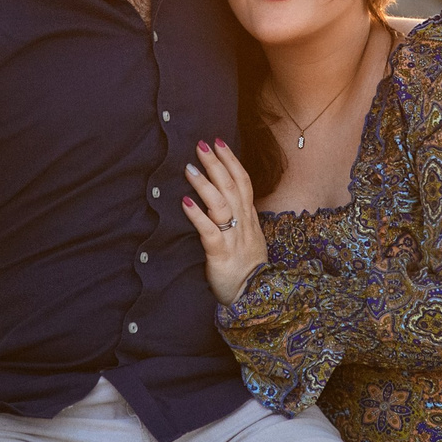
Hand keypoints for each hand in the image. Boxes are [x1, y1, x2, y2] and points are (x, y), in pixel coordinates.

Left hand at [179, 138, 265, 304]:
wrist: (255, 298)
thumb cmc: (247, 269)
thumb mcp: (249, 238)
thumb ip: (239, 218)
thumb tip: (224, 198)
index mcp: (250, 219)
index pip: (243, 182)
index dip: (231, 161)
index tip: (219, 142)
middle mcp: (244, 224)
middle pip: (232, 186)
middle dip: (216, 163)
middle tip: (201, 144)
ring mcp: (234, 239)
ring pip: (221, 204)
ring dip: (205, 184)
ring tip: (189, 167)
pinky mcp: (221, 255)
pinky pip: (210, 231)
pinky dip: (197, 215)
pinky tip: (185, 201)